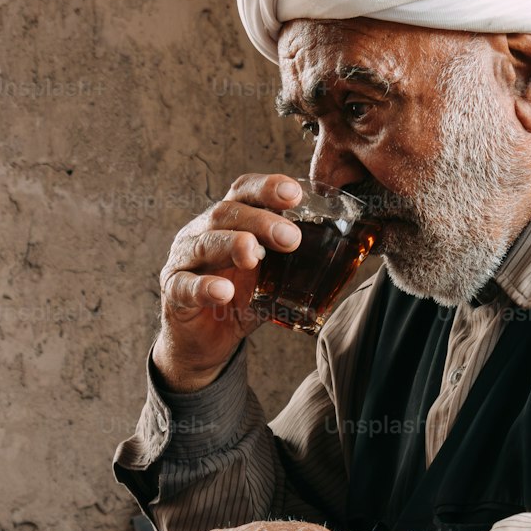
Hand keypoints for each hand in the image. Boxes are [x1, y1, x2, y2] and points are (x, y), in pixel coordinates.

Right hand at [154, 174, 302, 391]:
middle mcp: (203, 232)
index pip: (244, 192)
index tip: (295, 193)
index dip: (267, 187)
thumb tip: (358, 254)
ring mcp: (184, 259)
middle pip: (226, 212)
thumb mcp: (274, 278)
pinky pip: (184, 285)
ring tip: (255, 255)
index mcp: (230, 222)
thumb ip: (302, 264)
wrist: (205, 342)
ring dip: (233, 244)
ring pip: (204, 242)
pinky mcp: (173, 291)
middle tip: (291, 237)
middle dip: (260, 220)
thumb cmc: (241, 299)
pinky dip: (204, 287)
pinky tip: (223, 291)